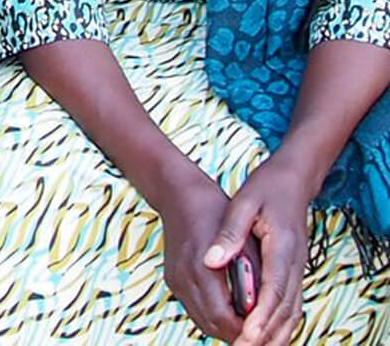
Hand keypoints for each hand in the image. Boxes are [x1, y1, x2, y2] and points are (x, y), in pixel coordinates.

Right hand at [156, 166, 250, 340]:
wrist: (178, 192)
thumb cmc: (214, 211)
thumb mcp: (243, 238)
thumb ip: (253, 275)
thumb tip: (265, 308)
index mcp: (201, 267)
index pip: (224, 318)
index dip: (248, 333)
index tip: (268, 335)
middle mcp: (183, 278)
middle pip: (213, 326)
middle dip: (240, 336)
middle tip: (266, 337)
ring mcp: (175, 280)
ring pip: (204, 322)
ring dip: (227, 329)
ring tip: (253, 328)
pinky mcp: (173, 280)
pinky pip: (196, 310)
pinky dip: (215, 317)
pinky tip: (234, 312)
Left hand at [206, 159, 310, 345]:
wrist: (293, 180)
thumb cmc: (266, 188)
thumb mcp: (244, 203)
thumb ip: (230, 233)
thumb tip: (212, 260)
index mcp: (282, 247)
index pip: (273, 291)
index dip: (261, 317)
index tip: (248, 335)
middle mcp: (295, 263)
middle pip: (285, 308)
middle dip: (266, 333)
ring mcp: (298, 268)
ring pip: (291, 311)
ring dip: (275, 332)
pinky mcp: (295, 270)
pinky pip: (290, 303)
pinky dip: (280, 321)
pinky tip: (263, 331)